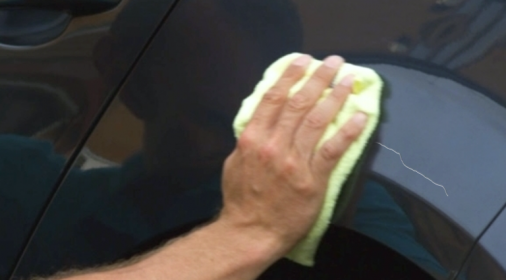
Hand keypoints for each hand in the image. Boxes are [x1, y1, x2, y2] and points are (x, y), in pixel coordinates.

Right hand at [218, 54, 368, 255]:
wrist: (251, 232)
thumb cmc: (241, 200)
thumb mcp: (234, 164)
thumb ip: (247, 141)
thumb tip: (259, 123)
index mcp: (252, 139)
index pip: (273, 99)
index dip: (290, 76)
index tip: (303, 61)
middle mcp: (273, 145)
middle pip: (298, 104)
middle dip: (318, 79)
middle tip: (333, 63)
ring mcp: (294, 162)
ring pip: (317, 121)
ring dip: (335, 98)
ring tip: (348, 81)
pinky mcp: (313, 179)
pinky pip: (333, 150)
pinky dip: (348, 132)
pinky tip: (361, 117)